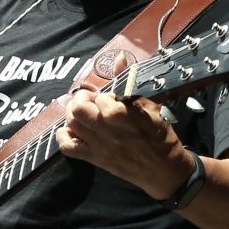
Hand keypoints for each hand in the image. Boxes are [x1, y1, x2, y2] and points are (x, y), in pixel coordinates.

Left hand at [56, 88, 194, 199]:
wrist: (164, 170)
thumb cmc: (160, 135)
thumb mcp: (151, 107)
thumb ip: (130, 83)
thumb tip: (118, 58)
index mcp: (122, 116)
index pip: (100, 98)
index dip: (104, 94)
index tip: (112, 98)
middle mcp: (106, 131)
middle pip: (78, 110)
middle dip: (82, 100)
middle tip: (92, 101)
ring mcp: (98, 146)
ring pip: (71, 125)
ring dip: (74, 114)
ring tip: (85, 113)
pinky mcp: (94, 159)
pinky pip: (68, 147)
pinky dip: (64, 136)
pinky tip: (73, 130)